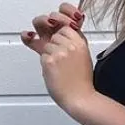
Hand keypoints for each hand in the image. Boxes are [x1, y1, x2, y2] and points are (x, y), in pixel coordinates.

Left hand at [21, 3, 94, 117]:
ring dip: (49, 55)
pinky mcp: (50, 60)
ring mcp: (60, 51)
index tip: (57, 38)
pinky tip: (55, 73)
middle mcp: (71, 44)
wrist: (80, 97)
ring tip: (60, 69)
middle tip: (61, 60)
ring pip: (46, 45)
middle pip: (53, 35)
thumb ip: (70, 41)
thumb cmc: (81, 81)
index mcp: (81, 42)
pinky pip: (42, 56)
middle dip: (53, 45)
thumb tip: (54, 29)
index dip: (59, 34)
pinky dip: (46, 64)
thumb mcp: (82, 55)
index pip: (64, 27)